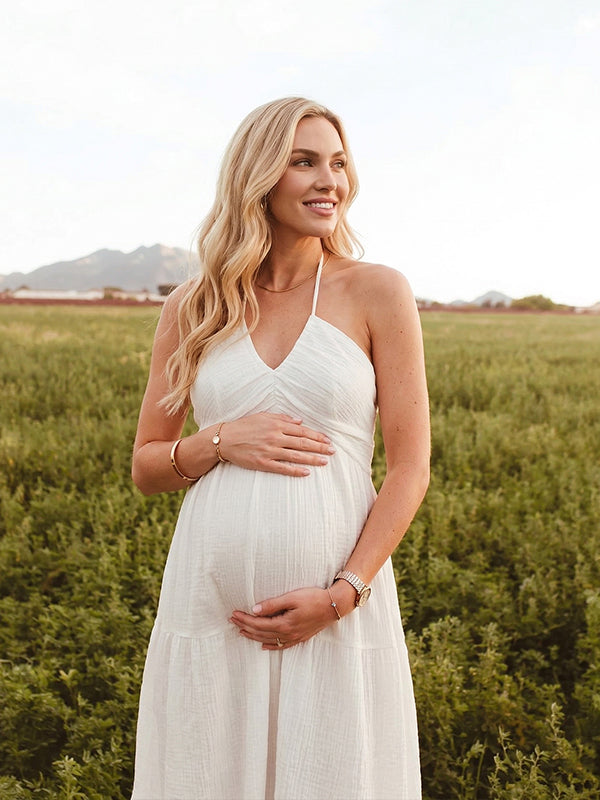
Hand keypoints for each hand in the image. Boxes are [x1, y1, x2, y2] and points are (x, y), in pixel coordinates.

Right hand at [219, 413, 334, 476]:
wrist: (225, 439)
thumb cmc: (244, 426)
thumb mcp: (263, 416)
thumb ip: (283, 418)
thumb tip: (300, 421)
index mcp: (276, 424)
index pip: (302, 431)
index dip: (317, 436)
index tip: (328, 440)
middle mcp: (275, 437)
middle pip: (302, 443)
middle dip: (319, 447)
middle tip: (333, 451)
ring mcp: (269, 450)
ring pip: (296, 456)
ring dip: (312, 459)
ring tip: (325, 462)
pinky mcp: (263, 463)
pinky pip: (282, 468)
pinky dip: (295, 470)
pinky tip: (306, 473)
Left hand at [229, 587, 343, 649]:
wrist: (334, 606)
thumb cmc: (314, 598)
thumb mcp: (292, 597)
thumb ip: (272, 604)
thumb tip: (254, 610)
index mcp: (284, 624)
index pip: (258, 623)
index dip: (245, 619)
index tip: (234, 614)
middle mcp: (288, 634)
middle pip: (261, 633)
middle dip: (245, 627)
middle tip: (232, 621)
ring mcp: (294, 638)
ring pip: (269, 640)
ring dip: (254, 636)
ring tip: (242, 631)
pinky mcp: (300, 638)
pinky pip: (281, 645)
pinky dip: (270, 645)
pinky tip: (263, 645)